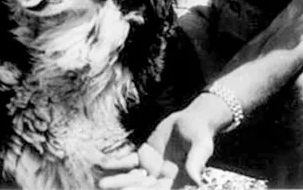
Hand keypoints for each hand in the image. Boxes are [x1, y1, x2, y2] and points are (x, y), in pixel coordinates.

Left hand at [98, 108, 214, 188]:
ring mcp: (151, 168)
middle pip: (142, 188)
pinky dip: (117, 163)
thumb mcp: (201, 146)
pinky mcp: (144, 155)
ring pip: (132, 178)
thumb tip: (196, 180)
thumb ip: (196, 162)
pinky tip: (103, 164)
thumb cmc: (201, 134)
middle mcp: (162, 179)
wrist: (193, 119)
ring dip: (117, 181)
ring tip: (101, 184)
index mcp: (177, 182)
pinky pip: (128, 161)